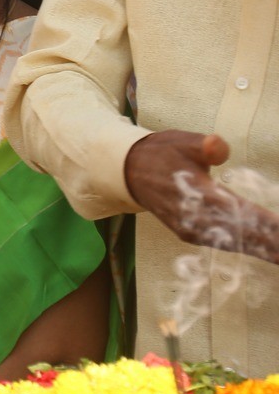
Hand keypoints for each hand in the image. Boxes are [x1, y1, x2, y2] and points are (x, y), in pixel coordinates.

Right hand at [125, 131, 278, 263]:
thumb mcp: (181, 141)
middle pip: (241, 234)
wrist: (130, 171)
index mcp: (198, 192)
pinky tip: (265, 253)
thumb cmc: (162, 154)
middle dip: (271, 244)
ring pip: (233, 244)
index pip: (239, 212)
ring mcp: (191, 229)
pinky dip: (246, 249)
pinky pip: (222, 245)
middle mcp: (194, 217)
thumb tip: (219, 147)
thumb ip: (204, 145)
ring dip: (263, 251)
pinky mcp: (189, 234)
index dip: (266, 224)